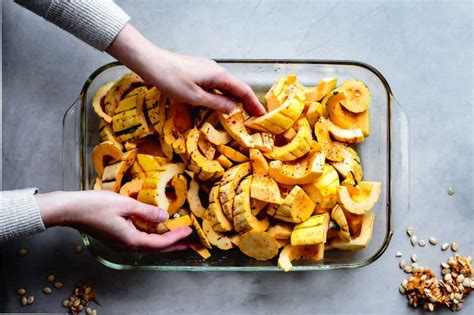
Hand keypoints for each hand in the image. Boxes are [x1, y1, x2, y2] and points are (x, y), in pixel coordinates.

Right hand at [36, 191, 191, 251]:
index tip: (189, 230)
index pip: (160, 243)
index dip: (176, 237)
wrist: (70, 210)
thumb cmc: (95, 205)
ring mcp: (120, 243)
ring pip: (147, 245)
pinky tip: (155, 230)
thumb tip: (165, 217)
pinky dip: (151, 236)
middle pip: (155, 248)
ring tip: (177, 238)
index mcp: (131, 240)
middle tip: (190, 243)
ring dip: (163, 242)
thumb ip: (147, 211)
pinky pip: (138, 240)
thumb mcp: (125, 204)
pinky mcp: (115, 237)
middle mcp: (126, 245)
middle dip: (174, 245)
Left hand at [107, 24, 265, 115]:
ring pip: (224, 87)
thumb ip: (216, 103)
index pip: (243, 90)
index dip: (253, 103)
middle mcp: (215, 71)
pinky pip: (214, 86)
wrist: (151, 63)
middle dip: (245, 103)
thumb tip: (233, 109)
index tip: (261, 115)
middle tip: (253, 118)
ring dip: (232, 100)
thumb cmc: (172, 79)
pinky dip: (220, 96)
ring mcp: (206, 70)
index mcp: (219, 75)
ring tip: (239, 114)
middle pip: (235, 88)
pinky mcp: (197, 72)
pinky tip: (218, 105)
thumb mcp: (195, 97)